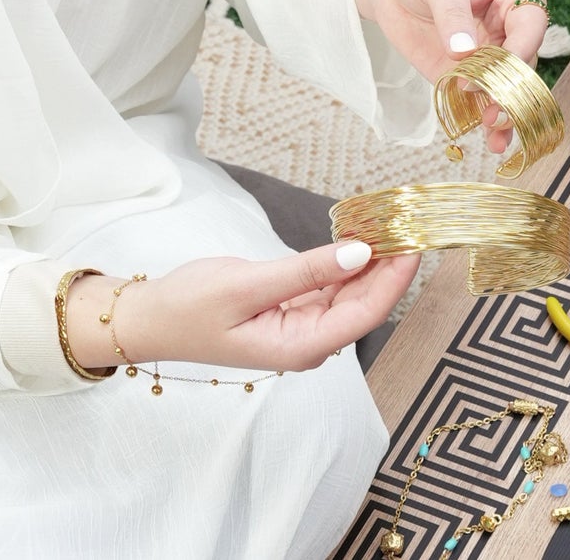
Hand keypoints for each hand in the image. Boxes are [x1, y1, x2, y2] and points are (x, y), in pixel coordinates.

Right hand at [64, 240, 417, 372]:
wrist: (152, 319)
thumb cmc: (191, 306)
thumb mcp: (247, 284)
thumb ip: (306, 271)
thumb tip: (359, 254)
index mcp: (301, 346)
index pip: (367, 311)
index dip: (396, 277)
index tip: (417, 240)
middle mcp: (308, 343)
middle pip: (364, 303)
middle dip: (390, 266)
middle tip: (410, 221)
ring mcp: (299, 329)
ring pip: (348, 294)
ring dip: (370, 262)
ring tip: (391, 224)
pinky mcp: (289, 313)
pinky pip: (328, 289)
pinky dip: (343, 264)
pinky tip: (357, 239)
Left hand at [353, 0, 547, 153]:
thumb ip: (452, 13)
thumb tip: (464, 51)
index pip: (531, 25)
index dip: (522, 48)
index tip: (499, 66)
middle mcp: (508, 32)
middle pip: (522, 65)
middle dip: (512, 91)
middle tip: (496, 113)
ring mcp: (487, 57)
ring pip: (505, 90)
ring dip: (504, 115)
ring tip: (496, 138)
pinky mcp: (463, 75)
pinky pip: (477, 100)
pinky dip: (480, 119)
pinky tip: (482, 139)